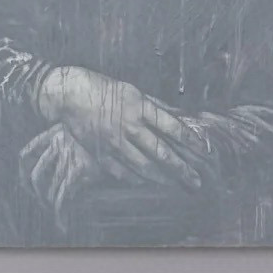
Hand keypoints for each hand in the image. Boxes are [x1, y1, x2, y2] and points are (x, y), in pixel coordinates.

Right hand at [35, 65, 203, 189]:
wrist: (68, 94)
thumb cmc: (102, 88)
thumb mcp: (133, 91)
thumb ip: (154, 108)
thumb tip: (179, 120)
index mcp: (140, 107)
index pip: (173, 127)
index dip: (191, 141)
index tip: (204, 152)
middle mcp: (129, 127)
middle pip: (161, 153)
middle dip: (182, 170)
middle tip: (195, 182)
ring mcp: (114, 142)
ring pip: (143, 167)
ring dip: (162, 178)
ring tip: (174, 184)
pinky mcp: (100, 153)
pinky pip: (122, 172)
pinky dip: (135, 179)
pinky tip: (145, 181)